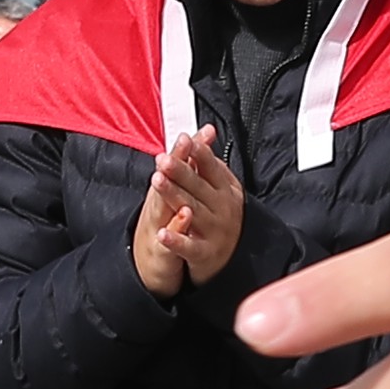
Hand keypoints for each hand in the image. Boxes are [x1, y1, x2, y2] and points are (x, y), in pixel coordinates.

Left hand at [134, 129, 244, 294]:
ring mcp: (213, 231)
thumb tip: (206, 130)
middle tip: (163, 159)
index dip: (198, 154)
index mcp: (225, 190)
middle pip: (197, 187)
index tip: (185, 140)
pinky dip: (175, 241)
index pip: (211, 168)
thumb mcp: (223, 188)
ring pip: (191, 211)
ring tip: (157, 182)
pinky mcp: (204, 253)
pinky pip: (188, 247)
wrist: (232, 257)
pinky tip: (162, 234)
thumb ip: (210, 162)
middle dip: (180, 171)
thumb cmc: (222, 216)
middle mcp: (221, 209)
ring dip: (174, 196)